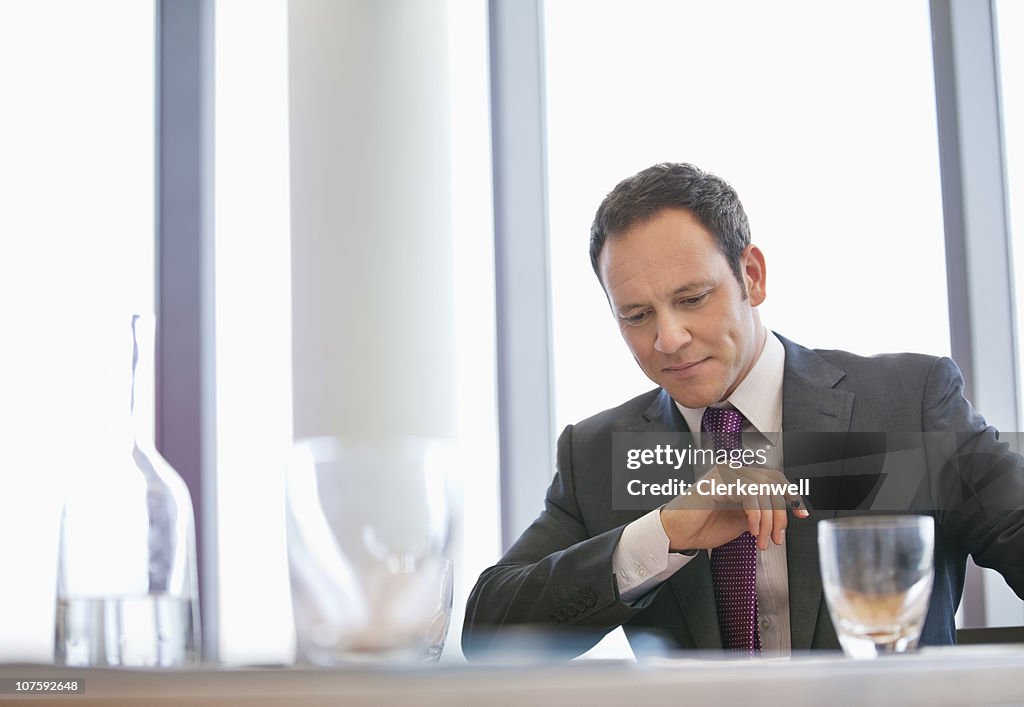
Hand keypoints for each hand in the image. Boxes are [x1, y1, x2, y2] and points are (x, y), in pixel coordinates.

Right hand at [660, 464, 808, 551]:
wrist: (679, 534)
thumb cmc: (704, 527)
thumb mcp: (742, 520)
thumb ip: (761, 512)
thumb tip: (783, 514)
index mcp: (740, 476)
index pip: (775, 478)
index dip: (792, 496)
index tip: (802, 514)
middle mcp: (733, 469)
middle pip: (773, 483)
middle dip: (781, 514)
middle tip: (777, 537)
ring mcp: (725, 472)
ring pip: (764, 489)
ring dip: (768, 520)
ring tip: (762, 540)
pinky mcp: (718, 480)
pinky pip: (750, 494)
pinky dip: (756, 515)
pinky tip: (751, 530)